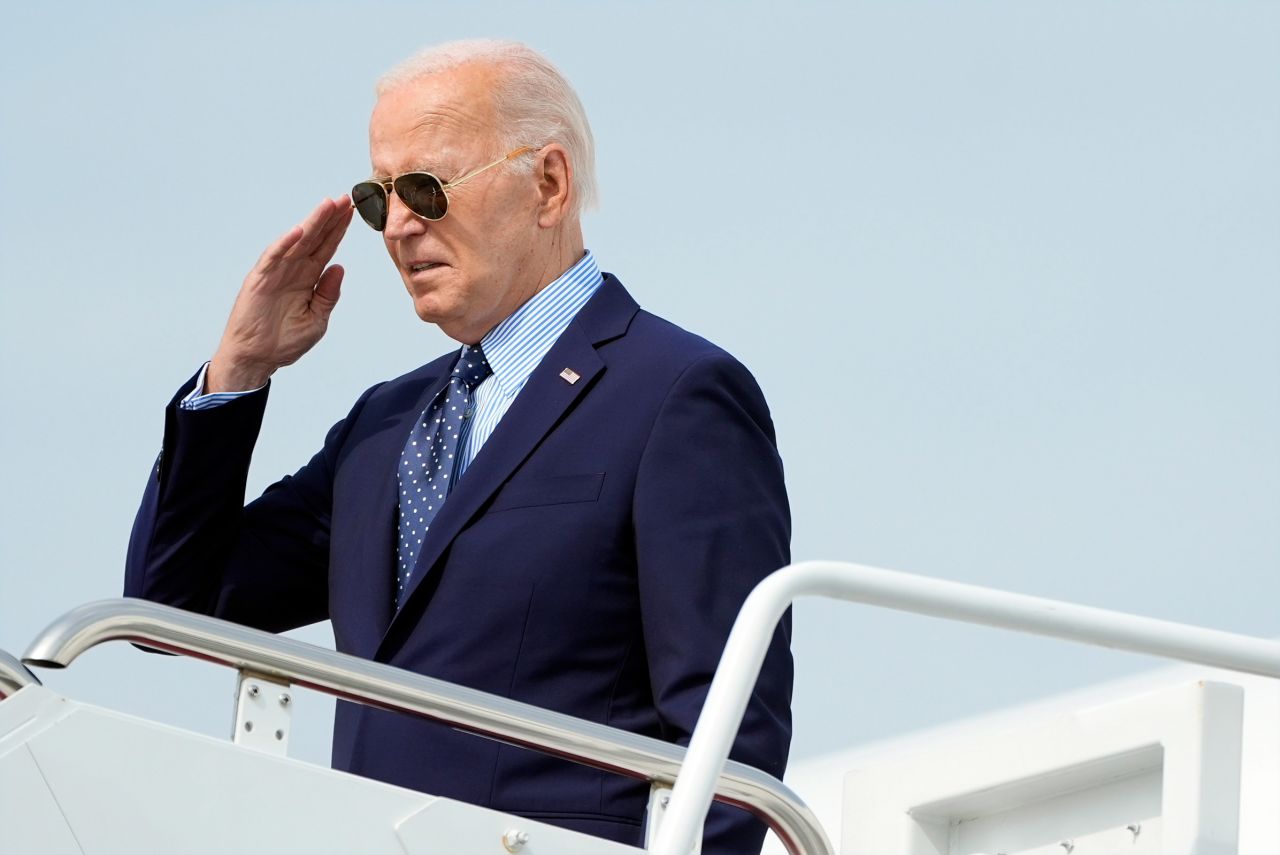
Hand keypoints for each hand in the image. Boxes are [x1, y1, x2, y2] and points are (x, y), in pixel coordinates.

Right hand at [206, 197, 354, 392]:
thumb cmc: (284, 341)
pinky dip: (284, 244)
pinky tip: (298, 231)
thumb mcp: (317, 319)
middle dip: (330, 219)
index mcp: (308, 278)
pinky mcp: (259, 280)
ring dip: (312, 223)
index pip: (326, 248)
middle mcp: (293, 270)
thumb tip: (339, 268)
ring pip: (296, 242)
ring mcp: (276, 273)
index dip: (339, 230)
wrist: (257, 358)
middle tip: (347, 198)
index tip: (354, 212)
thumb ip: (328, 294)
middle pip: (315, 239)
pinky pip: (273, 259)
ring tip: (328, 205)